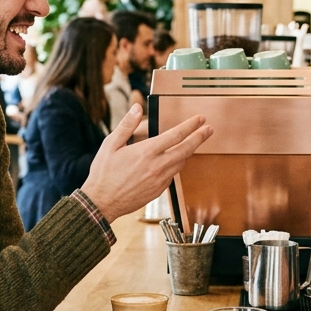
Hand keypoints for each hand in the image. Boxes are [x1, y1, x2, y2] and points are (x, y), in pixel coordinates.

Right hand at [80, 104, 211, 221]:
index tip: (200, 119)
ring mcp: (160, 180)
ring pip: (180, 163)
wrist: (102, 202)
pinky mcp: (158, 190)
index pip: (176, 135)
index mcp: (147, 151)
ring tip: (192, 144)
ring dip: (187, 152)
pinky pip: (172, 175)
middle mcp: (157, 166)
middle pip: (186, 149)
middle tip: (209, 129)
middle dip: (200, 137)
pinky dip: (174, 166)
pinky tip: (170, 162)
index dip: (190, 125)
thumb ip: (126, 125)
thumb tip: (136, 108)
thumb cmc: (103, 173)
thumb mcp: (110, 144)